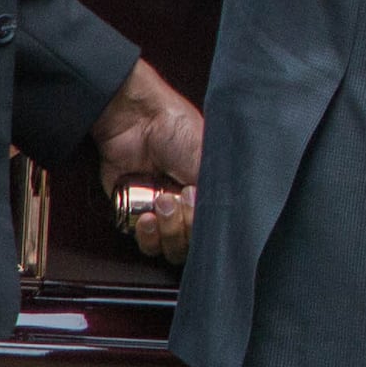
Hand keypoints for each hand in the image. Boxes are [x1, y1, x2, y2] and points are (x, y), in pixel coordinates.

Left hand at [91, 60, 203, 262]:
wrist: (137, 120)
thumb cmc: (178, 131)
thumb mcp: (209, 162)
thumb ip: (220, 198)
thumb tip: (232, 224)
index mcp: (208, 192)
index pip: (214, 228)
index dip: (205, 226)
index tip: (197, 202)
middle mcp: (187, 205)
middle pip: (192, 243)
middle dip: (184, 227)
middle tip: (177, 198)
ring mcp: (161, 212)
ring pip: (169, 246)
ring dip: (167, 231)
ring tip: (160, 202)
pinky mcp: (133, 214)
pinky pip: (144, 243)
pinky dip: (146, 235)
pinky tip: (145, 216)